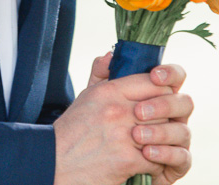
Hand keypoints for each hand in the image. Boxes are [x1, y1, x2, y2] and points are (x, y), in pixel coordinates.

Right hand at [53, 56, 192, 184]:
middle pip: (163, 107)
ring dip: (162, 141)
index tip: (160, 100)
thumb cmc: (71, 131)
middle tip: (161, 125)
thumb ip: (101, 74)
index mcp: (108, 92)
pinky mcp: (128, 160)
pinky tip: (148, 163)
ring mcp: (124, 135)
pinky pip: (157, 158)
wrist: (54, 162)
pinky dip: (155, 163)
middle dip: (164, 118)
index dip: (162, 91)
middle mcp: (117, 110)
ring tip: (156, 144)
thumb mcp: (85, 97)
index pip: (152, 82)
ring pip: (164, 132)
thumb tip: (112, 55)